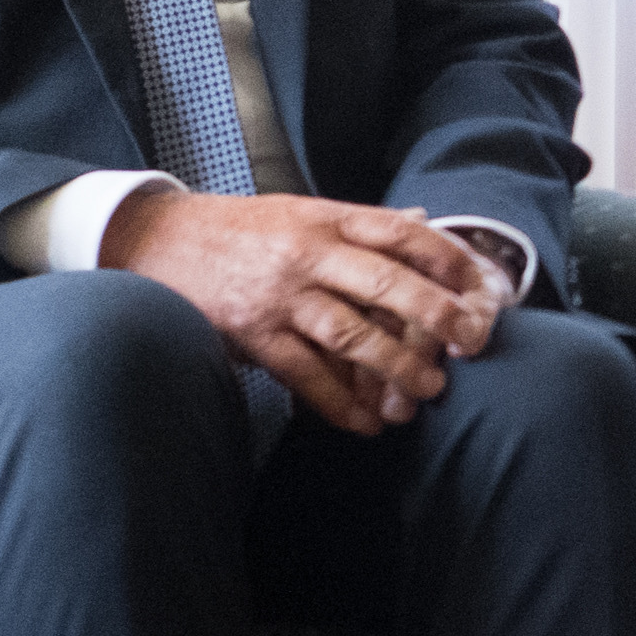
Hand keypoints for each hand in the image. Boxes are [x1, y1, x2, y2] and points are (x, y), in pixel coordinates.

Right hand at [103, 192, 512, 434]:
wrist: (157, 240)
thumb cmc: (239, 228)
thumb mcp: (301, 211)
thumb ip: (360, 225)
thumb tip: (425, 224)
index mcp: (326, 218)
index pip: (400, 232)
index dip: (445, 258)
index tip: (479, 286)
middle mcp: (307, 254)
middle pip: (384, 283)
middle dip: (435, 316)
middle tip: (471, 344)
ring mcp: (280, 296)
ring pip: (350, 334)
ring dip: (395, 367)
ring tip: (428, 392)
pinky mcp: (253, 334)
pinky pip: (304, 375)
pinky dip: (339, 404)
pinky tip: (367, 424)